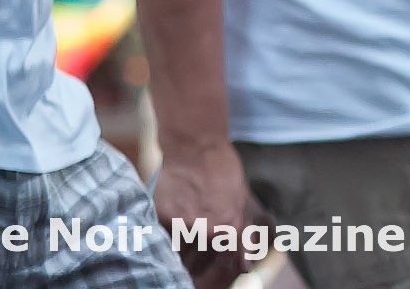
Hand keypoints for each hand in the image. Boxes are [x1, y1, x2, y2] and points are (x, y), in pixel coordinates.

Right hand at [153, 143, 253, 288]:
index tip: (217, 247)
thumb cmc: (222, 169)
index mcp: (229, 227)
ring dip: (185, 244)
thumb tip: (245, 266)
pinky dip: (169, 232)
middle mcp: (206, 230)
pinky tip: (175, 214)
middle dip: (202, 251)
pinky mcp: (164, 216)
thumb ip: (245, 236)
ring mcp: (183, 224)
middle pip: (202, 257)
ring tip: (188, 222)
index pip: (225, 260)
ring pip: (182, 250)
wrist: (194, 143)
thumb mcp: (242, 200)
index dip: (221, 254)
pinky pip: (165, 236)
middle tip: (200, 232)